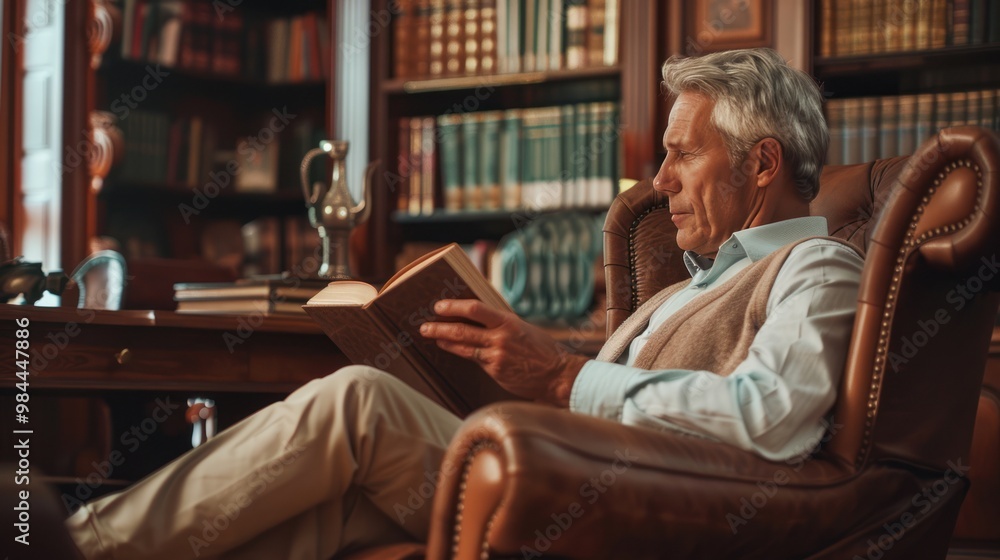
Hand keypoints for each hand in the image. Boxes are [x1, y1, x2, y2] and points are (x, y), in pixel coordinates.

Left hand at [419, 299, 587, 406]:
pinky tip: (451, 349)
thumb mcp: (523, 327)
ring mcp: (496, 356)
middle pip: (462, 329)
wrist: (557, 374)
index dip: (454, 306)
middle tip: (424, 325)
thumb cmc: (541, 349)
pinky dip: (460, 353)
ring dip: (444, 341)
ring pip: (463, 346)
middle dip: (439, 327)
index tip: (439, 306)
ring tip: (432, 336)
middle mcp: (500, 337)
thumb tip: (479, 315)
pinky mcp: (495, 371)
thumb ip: (502, 322)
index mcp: (508, 321)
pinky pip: (474, 360)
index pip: (475, 309)